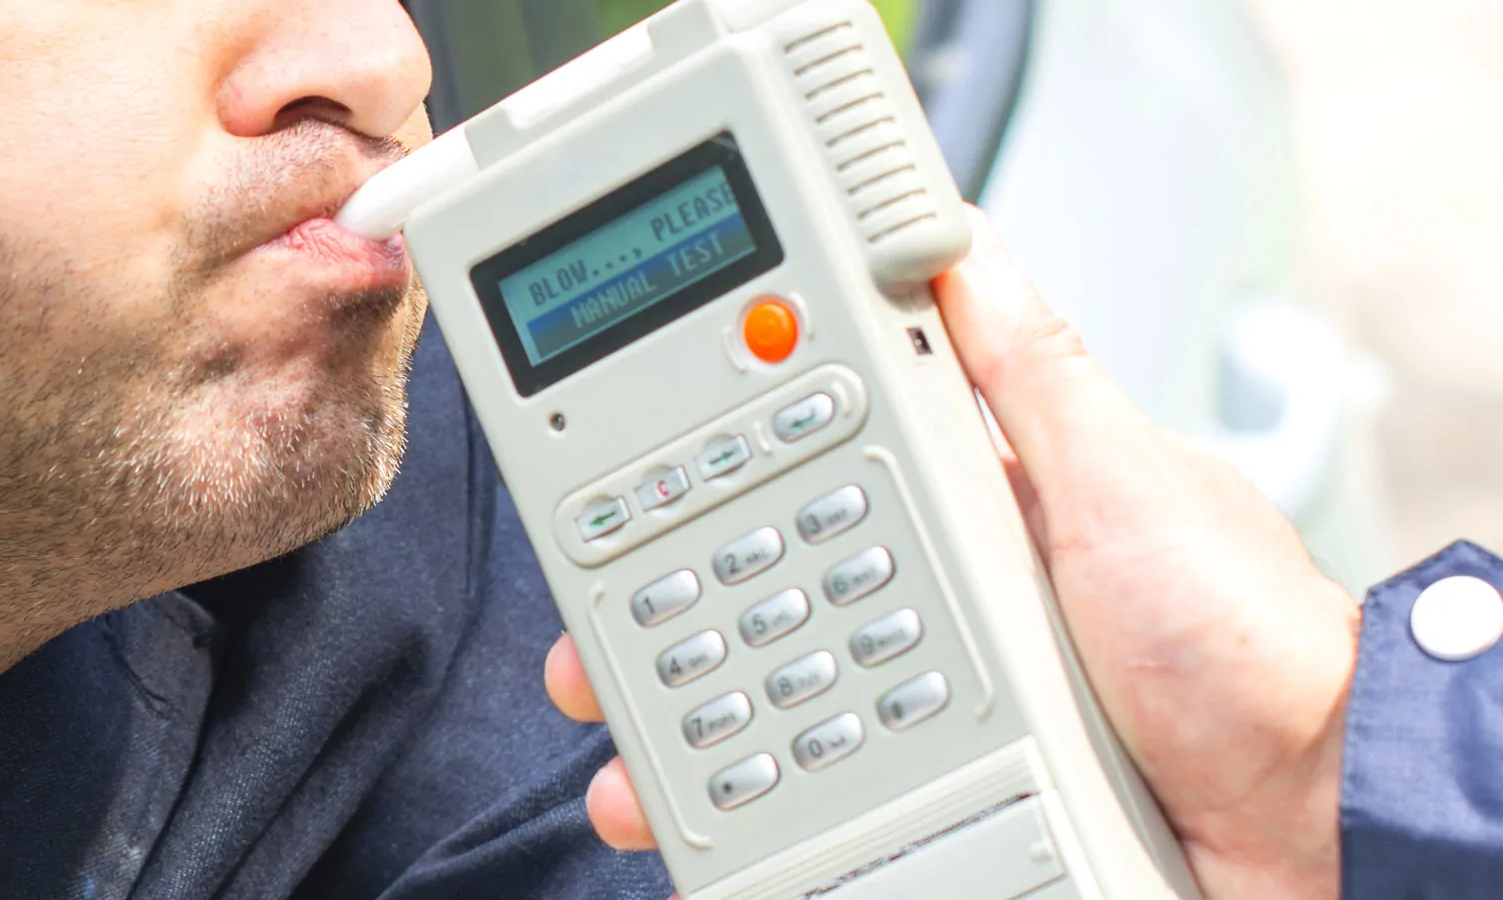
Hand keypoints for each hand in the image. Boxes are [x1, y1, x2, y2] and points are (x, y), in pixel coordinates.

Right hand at [545, 207, 1359, 898]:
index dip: (713, 481)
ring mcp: (943, 703)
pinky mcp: (951, 791)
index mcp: (977, 509)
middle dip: (662, 625)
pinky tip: (702, 827)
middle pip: (764, 603)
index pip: (810, 475)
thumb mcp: (1128, 479)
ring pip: (775, 708)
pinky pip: (827, 798)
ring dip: (685, 736)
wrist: (1307, 810)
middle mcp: (947, 602)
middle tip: (590, 653)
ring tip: (625, 766)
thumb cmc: (1238, 639)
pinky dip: (759, 811)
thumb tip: (963, 254)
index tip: (630, 491)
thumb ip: (1034, 378)